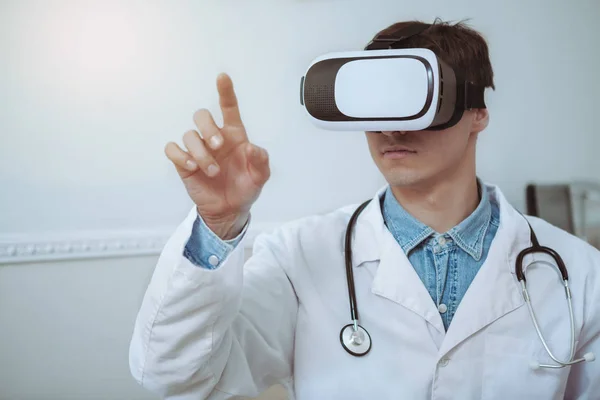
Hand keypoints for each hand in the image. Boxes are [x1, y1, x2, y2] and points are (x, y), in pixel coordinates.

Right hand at [164, 73, 269, 239]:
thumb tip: (252, 148)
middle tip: (218, 147)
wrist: (230, 210)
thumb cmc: (246, 188)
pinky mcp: (184, 163)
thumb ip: (261, 161)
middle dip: (208, 129)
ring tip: (212, 171)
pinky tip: (192, 168)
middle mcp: (214, 138)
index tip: (222, 78)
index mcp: (234, 135)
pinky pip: (173, 149)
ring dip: (200, 153)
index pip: (229, 108)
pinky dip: (181, 156)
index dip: (225, 92)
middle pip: (201, 116)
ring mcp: (198, 149)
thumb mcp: (260, 177)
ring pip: (188, 135)